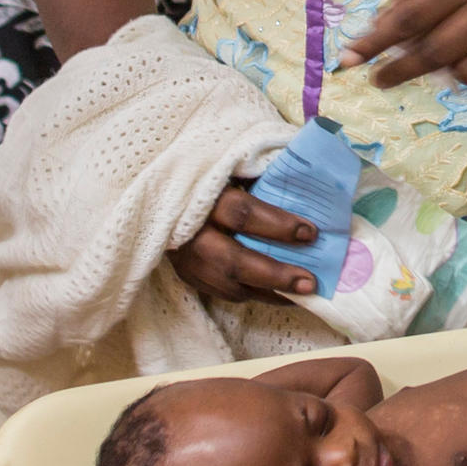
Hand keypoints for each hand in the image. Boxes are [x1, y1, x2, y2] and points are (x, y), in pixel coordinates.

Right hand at [170, 184, 321, 304]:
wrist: (156, 198)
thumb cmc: (200, 178)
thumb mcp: (225, 169)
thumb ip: (255, 176)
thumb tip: (301, 187)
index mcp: (202, 199)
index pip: (242, 214)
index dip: (277, 225)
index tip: (310, 232)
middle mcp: (192, 235)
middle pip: (235, 262)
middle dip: (275, 275)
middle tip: (309, 282)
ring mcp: (187, 260)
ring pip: (230, 286)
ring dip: (269, 293)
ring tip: (303, 296)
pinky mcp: (187, 276)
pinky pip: (224, 293)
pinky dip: (254, 294)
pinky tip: (278, 294)